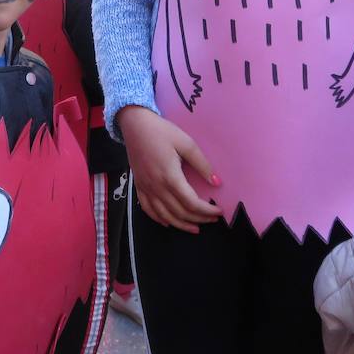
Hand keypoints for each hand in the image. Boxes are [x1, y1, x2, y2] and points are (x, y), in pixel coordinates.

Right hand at [118, 106, 222, 233]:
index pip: (191, 203)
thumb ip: (201, 164)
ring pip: (164, 216)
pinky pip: (148, 210)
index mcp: (170, 177)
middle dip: (199, 218)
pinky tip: (169, 222)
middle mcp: (157, 187)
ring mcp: (146, 188)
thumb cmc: (162, 131)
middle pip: (180, 212)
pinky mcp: (139, 187)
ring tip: (195, 227)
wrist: (135, 125)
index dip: (207, 210)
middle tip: (212, 219)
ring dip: (181, 224)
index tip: (219, 211)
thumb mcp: (186, 143)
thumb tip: (216, 182)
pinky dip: (160, 219)